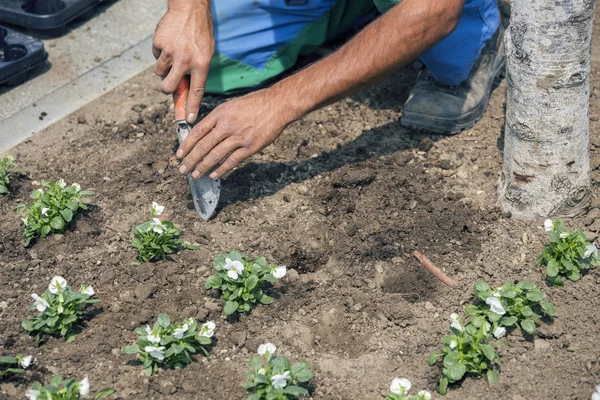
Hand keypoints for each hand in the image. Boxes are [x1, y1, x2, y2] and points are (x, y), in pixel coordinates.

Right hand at [152, 1, 213, 122]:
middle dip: (166, 89)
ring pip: (159, 72)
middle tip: (168, 84)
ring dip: (164, 67)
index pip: (196, 92)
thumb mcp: (206, 52)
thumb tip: (185, 90)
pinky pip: (155, 55)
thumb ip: (196, 71)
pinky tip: (169, 41)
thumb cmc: (200, 32)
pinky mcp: (159, 43)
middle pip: (168, 87)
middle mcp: (186, 60)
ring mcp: (171, 52)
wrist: (189, 8)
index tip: (188, 119)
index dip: (191, 107)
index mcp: (201, 64)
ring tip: (173, 53)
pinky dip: (160, 52)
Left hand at [176, 88, 296, 179]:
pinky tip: (214, 175)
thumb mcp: (232, 105)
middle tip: (182, 169)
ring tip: (195, 175)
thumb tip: (205, 133)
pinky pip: (232, 161)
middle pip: (204, 146)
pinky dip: (222, 169)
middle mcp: (227, 125)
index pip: (198, 131)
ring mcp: (239, 137)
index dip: (187, 145)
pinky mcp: (251, 146)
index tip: (179, 154)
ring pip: (216, 155)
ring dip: (203, 167)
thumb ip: (219, 118)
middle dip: (191, 160)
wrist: (278, 104)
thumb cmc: (256, 103)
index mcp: (220, 113)